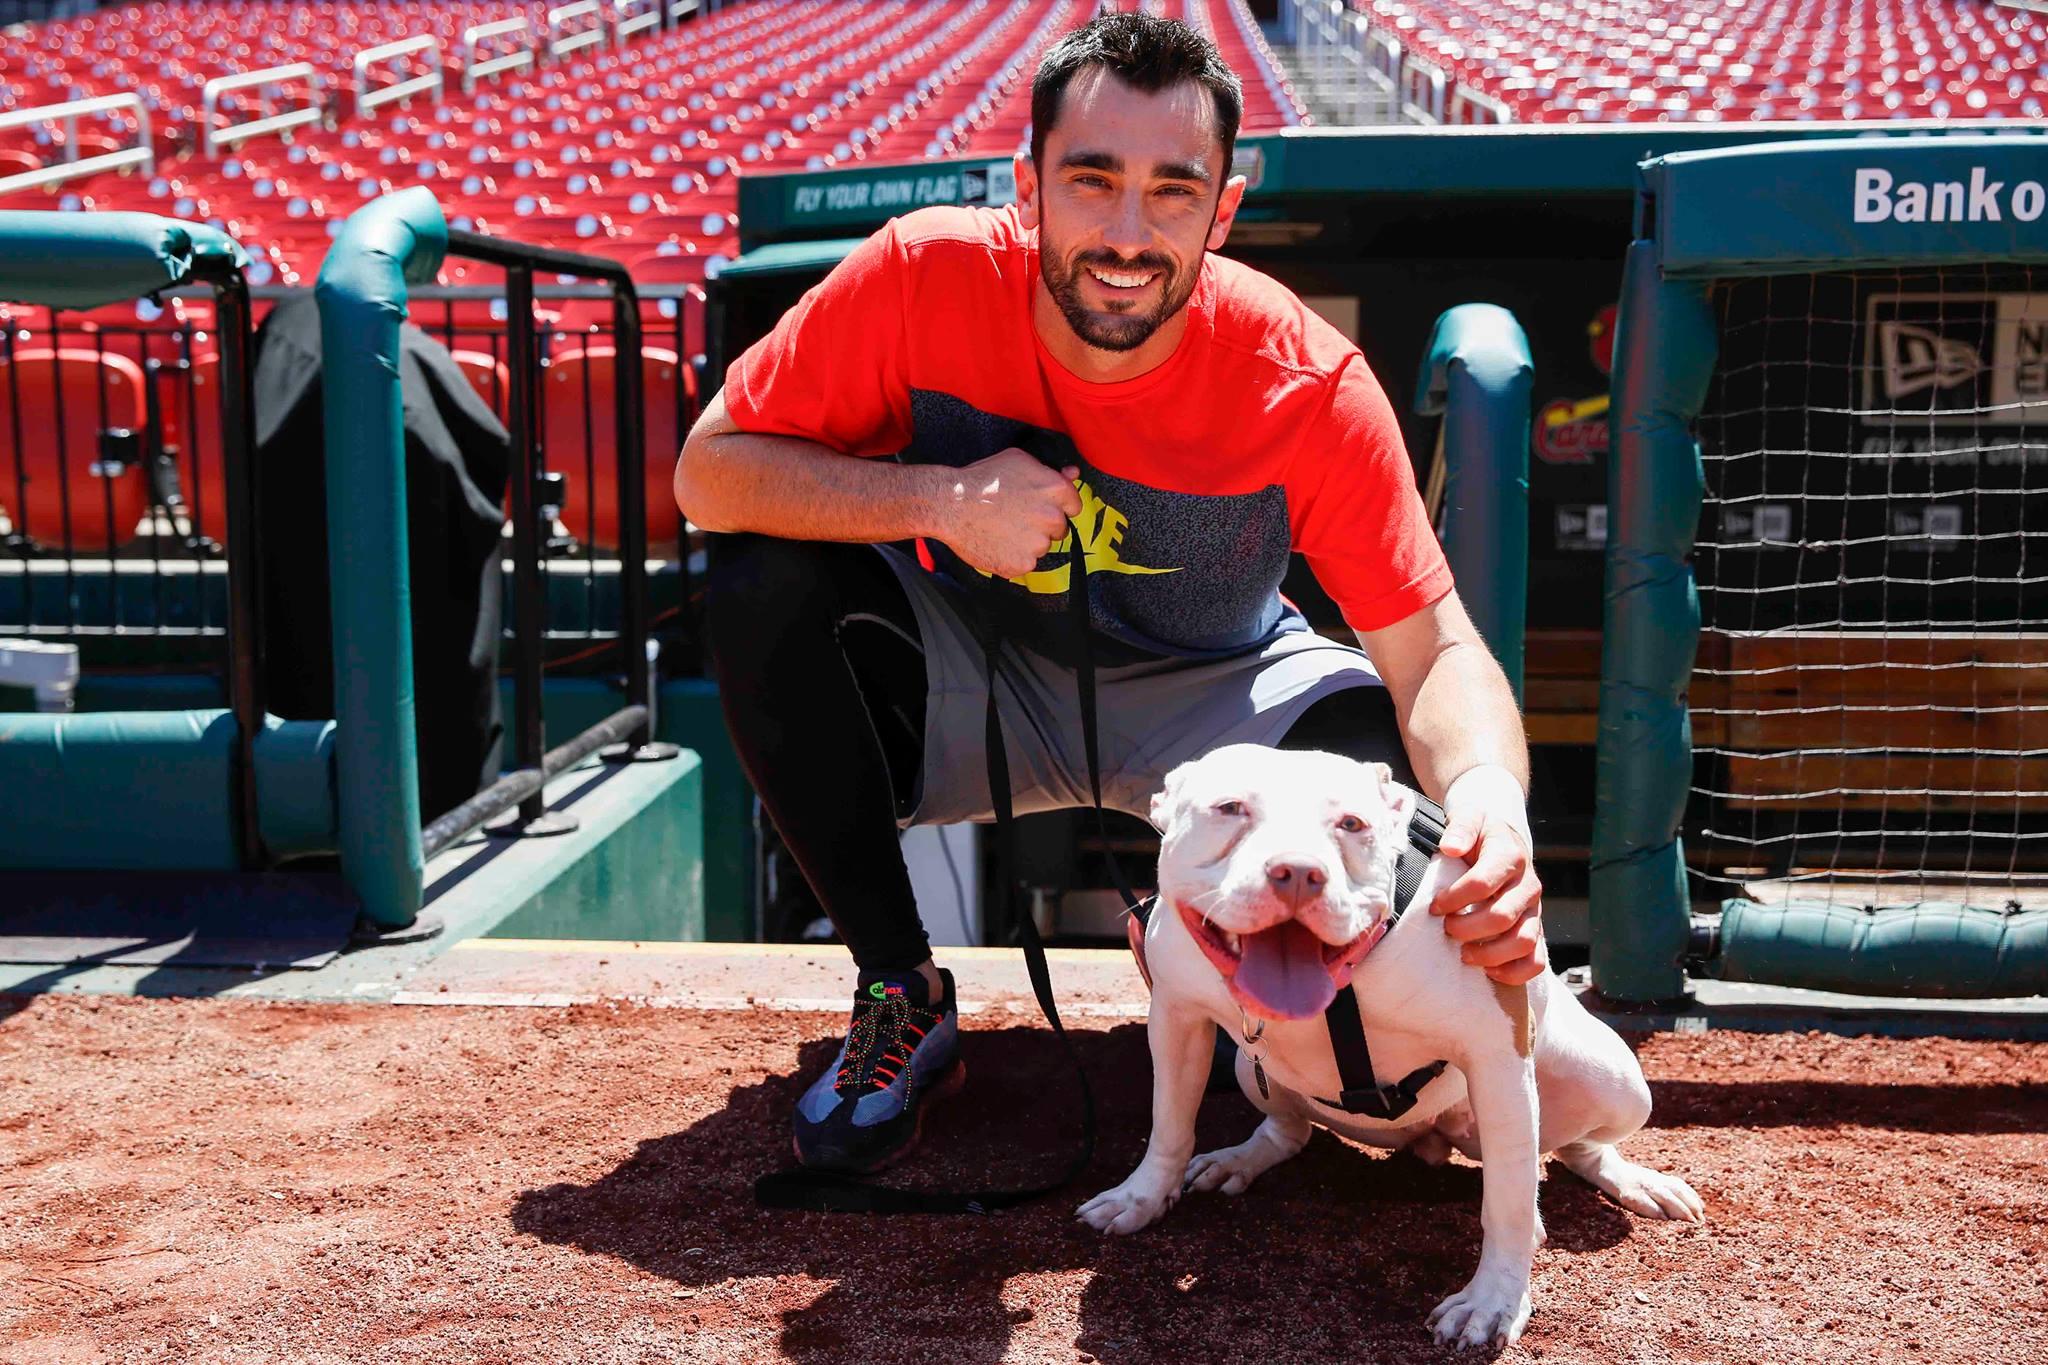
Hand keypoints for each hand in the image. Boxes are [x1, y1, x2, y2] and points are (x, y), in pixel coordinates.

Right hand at [926, 448, 1082, 578]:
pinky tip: (996, 543)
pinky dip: (1013, 557)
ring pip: (1041, 547)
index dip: (1057, 507)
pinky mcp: (1023, 564)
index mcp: (1056, 490)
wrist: (951, 504)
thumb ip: (1050, 471)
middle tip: (1016, 518)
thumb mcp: (1018, 461)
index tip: (1041, 508)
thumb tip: (1073, 474)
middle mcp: (1052, 517)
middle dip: (1043, 526)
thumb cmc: (981, 479)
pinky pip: (1025, 563)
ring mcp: (1038, 544)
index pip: (1074, 505)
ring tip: (1002, 529)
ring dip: (1027, 542)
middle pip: (1059, 529)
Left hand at [1432, 795, 1546, 985]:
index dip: (1455, 898)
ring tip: (1463, 954)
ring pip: (1522, 942)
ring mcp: (1534, 910)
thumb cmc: (1480, 833)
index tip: (1435, 905)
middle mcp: (1527, 885)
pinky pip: (1536, 960)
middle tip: (1446, 928)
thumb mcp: (1469, 817)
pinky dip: (1514, 971)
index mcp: (1510, 856)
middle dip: (1466, 928)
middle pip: (1501, 917)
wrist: (1502, 841)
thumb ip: (1460, 827)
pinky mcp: (1536, 929)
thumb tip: (1450, 847)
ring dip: (1489, 954)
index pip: (1482, 882)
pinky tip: (1489, 970)